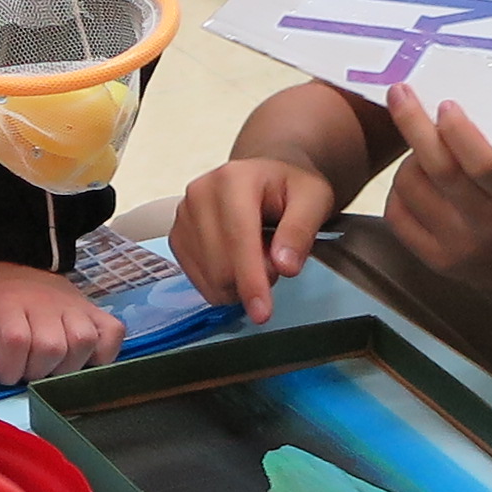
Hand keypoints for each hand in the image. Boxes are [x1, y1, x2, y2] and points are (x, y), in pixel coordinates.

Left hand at [0, 258, 123, 385]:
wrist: (22, 261)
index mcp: (10, 304)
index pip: (17, 342)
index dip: (8, 368)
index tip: (2, 371)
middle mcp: (47, 305)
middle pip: (50, 349)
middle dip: (34, 372)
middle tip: (25, 368)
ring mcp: (76, 308)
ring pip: (81, 346)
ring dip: (64, 367)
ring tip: (49, 365)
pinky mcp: (96, 312)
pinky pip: (111, 337)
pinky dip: (102, 354)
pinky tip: (82, 359)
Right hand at [172, 154, 336, 321]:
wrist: (266, 179)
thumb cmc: (290, 188)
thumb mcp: (313, 200)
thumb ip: (300, 231)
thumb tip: (284, 266)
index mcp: (233, 180)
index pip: (238, 240)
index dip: (251, 280)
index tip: (263, 313)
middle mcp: (199, 194)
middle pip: (220, 266)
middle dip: (253, 279)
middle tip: (276, 259)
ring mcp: (183, 216)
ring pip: (209, 279)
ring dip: (239, 283)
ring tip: (257, 255)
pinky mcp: (177, 237)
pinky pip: (199, 282)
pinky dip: (224, 284)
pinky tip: (237, 261)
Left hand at [382, 87, 491, 296]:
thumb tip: (455, 102)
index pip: (481, 163)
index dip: (458, 131)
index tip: (445, 104)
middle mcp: (483, 226)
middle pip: (438, 171)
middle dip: (413, 126)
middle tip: (399, 94)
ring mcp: (455, 247)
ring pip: (411, 190)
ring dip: (408, 160)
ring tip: (421, 148)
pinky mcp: (436, 260)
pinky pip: (398, 217)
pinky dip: (399, 191)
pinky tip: (413, 179)